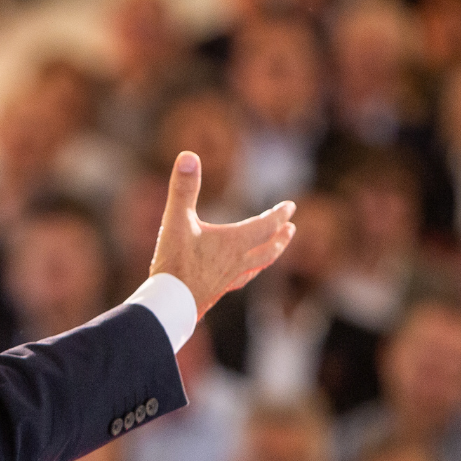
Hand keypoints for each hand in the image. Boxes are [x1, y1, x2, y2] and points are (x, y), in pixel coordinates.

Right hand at [150, 152, 296, 315]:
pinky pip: (239, 281)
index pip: (265, 226)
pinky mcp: (215, 292)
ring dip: (269, 256)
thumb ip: (183, 188)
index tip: (291, 207)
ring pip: (257, 267)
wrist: (169, 305)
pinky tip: (240, 276)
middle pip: (268, 250)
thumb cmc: (174, 263)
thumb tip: (188, 155)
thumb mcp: (176, 220)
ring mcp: (227, 280)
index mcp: (233, 243)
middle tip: (291, 229)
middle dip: (280, 238)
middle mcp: (236, 262)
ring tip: (274, 251)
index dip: (279, 215)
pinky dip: (247, 274)